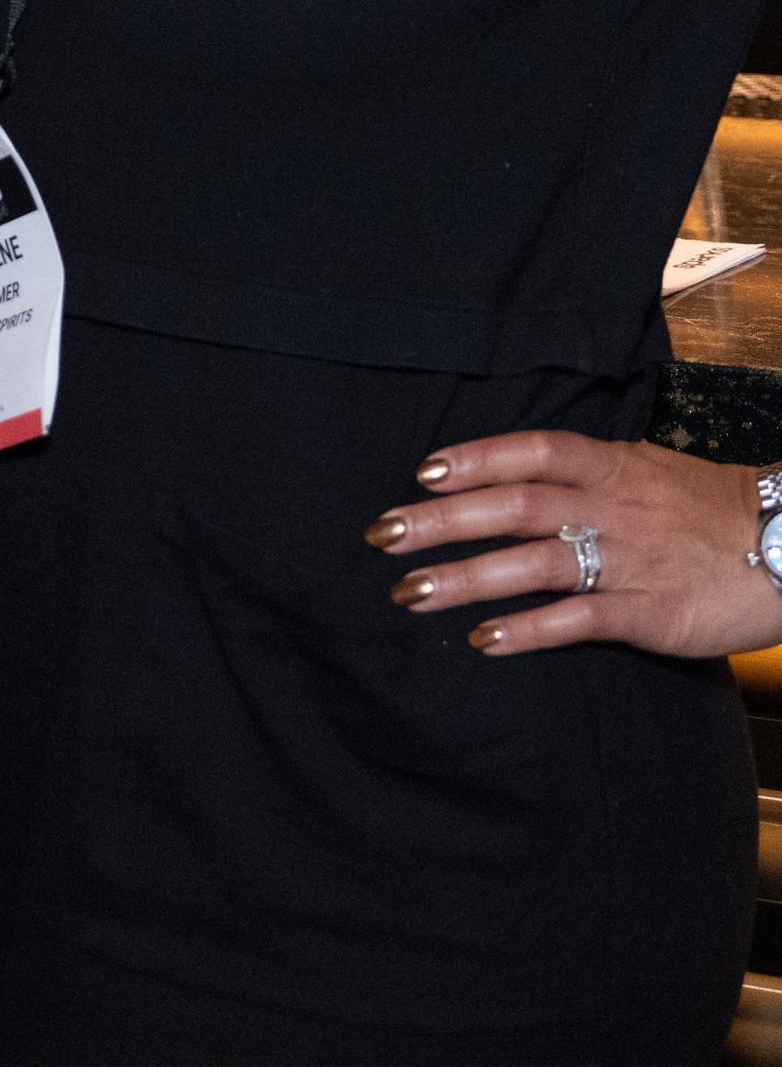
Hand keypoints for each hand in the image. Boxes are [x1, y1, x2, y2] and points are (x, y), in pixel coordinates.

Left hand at [366, 431, 781, 659]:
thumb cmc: (708, 512)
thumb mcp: (646, 472)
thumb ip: (584, 476)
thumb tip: (515, 478)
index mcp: (611, 466)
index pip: (532, 451)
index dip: (476, 458)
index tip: (422, 472)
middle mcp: (612, 506)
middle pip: (515, 505)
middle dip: (444, 519)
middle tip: (384, 535)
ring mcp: (629, 558)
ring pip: (535, 561)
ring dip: (467, 577)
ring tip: (411, 593)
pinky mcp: (649, 612)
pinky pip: (579, 619)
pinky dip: (529, 630)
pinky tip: (485, 641)